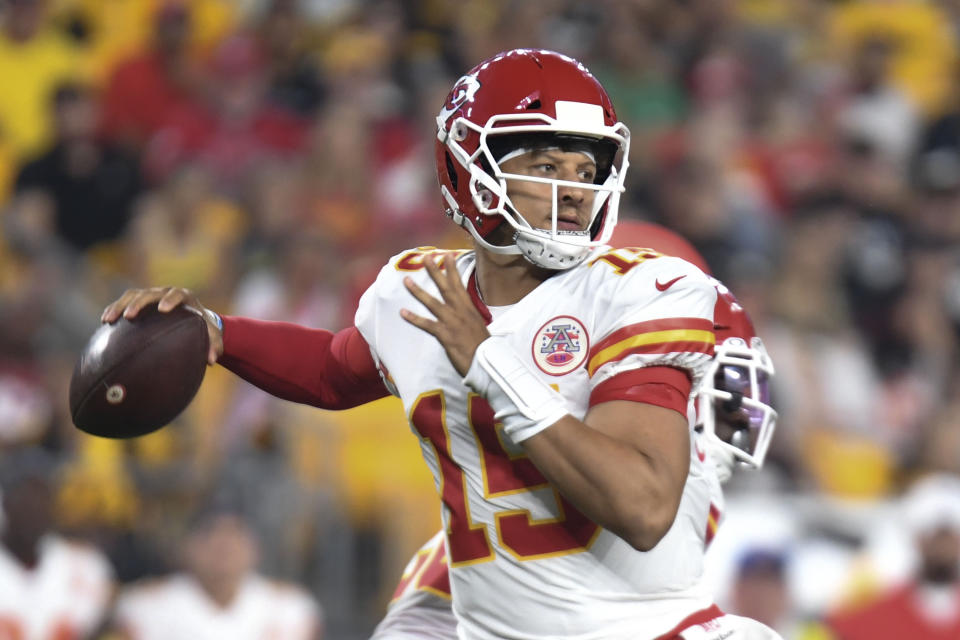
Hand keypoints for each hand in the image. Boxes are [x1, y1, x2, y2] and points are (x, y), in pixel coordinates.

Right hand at [100, 286, 222, 364]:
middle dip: (138, 303)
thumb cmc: (203, 329)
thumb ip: (215, 347)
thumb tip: (212, 361)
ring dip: (120, 305)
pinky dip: (115, 309)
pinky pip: (124, 302)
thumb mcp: (212, 336)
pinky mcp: (139, 302)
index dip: (170, 299)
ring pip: (132, 295)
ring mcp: (151, 296)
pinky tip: (105, 322)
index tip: (163, 309)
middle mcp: (166, 293)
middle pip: (150, 293)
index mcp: (185, 298)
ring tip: (109, 319)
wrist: (193, 320)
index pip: (177, 294)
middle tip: (129, 316)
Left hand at [400, 252, 489, 376]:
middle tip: (425, 257)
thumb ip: (468, 317)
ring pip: (433, 303)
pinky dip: (415, 318)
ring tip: (406, 281)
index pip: (459, 285)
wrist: (487, 362)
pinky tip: (403, 312)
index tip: (447, 255)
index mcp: (469, 309)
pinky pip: (427, 325)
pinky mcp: (446, 335)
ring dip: (419, 291)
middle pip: (446, 287)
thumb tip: (464, 313)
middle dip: (435, 272)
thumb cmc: (483, 347)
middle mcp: (460, 312)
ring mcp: (452, 322)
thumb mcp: (478, 326)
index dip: (452, 270)